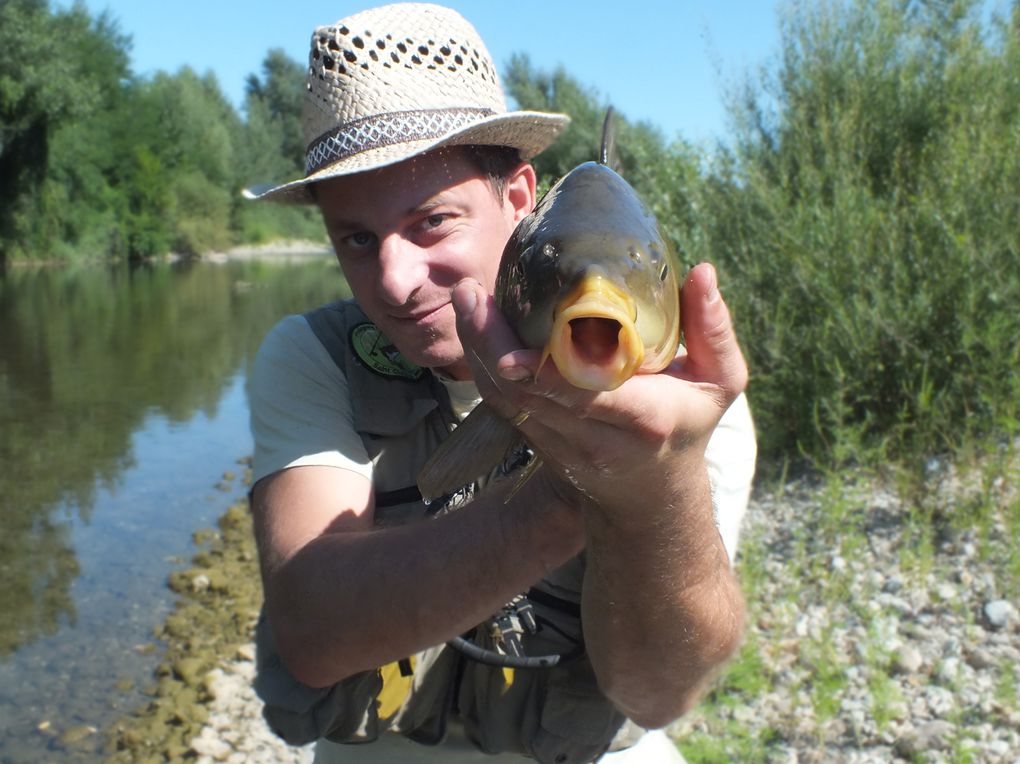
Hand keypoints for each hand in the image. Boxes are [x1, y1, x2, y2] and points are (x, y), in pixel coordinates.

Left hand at [452, 262, 747, 517]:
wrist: (651, 498)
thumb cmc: (687, 426)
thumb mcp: (720, 383)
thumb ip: (713, 329)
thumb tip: (701, 270)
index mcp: (644, 417)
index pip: (585, 396)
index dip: (544, 372)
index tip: (512, 345)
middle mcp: (594, 436)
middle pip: (528, 393)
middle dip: (491, 344)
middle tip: (470, 293)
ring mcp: (560, 444)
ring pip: (505, 400)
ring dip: (478, 350)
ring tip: (465, 300)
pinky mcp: (537, 442)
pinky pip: (501, 405)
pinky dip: (482, 366)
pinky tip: (474, 326)